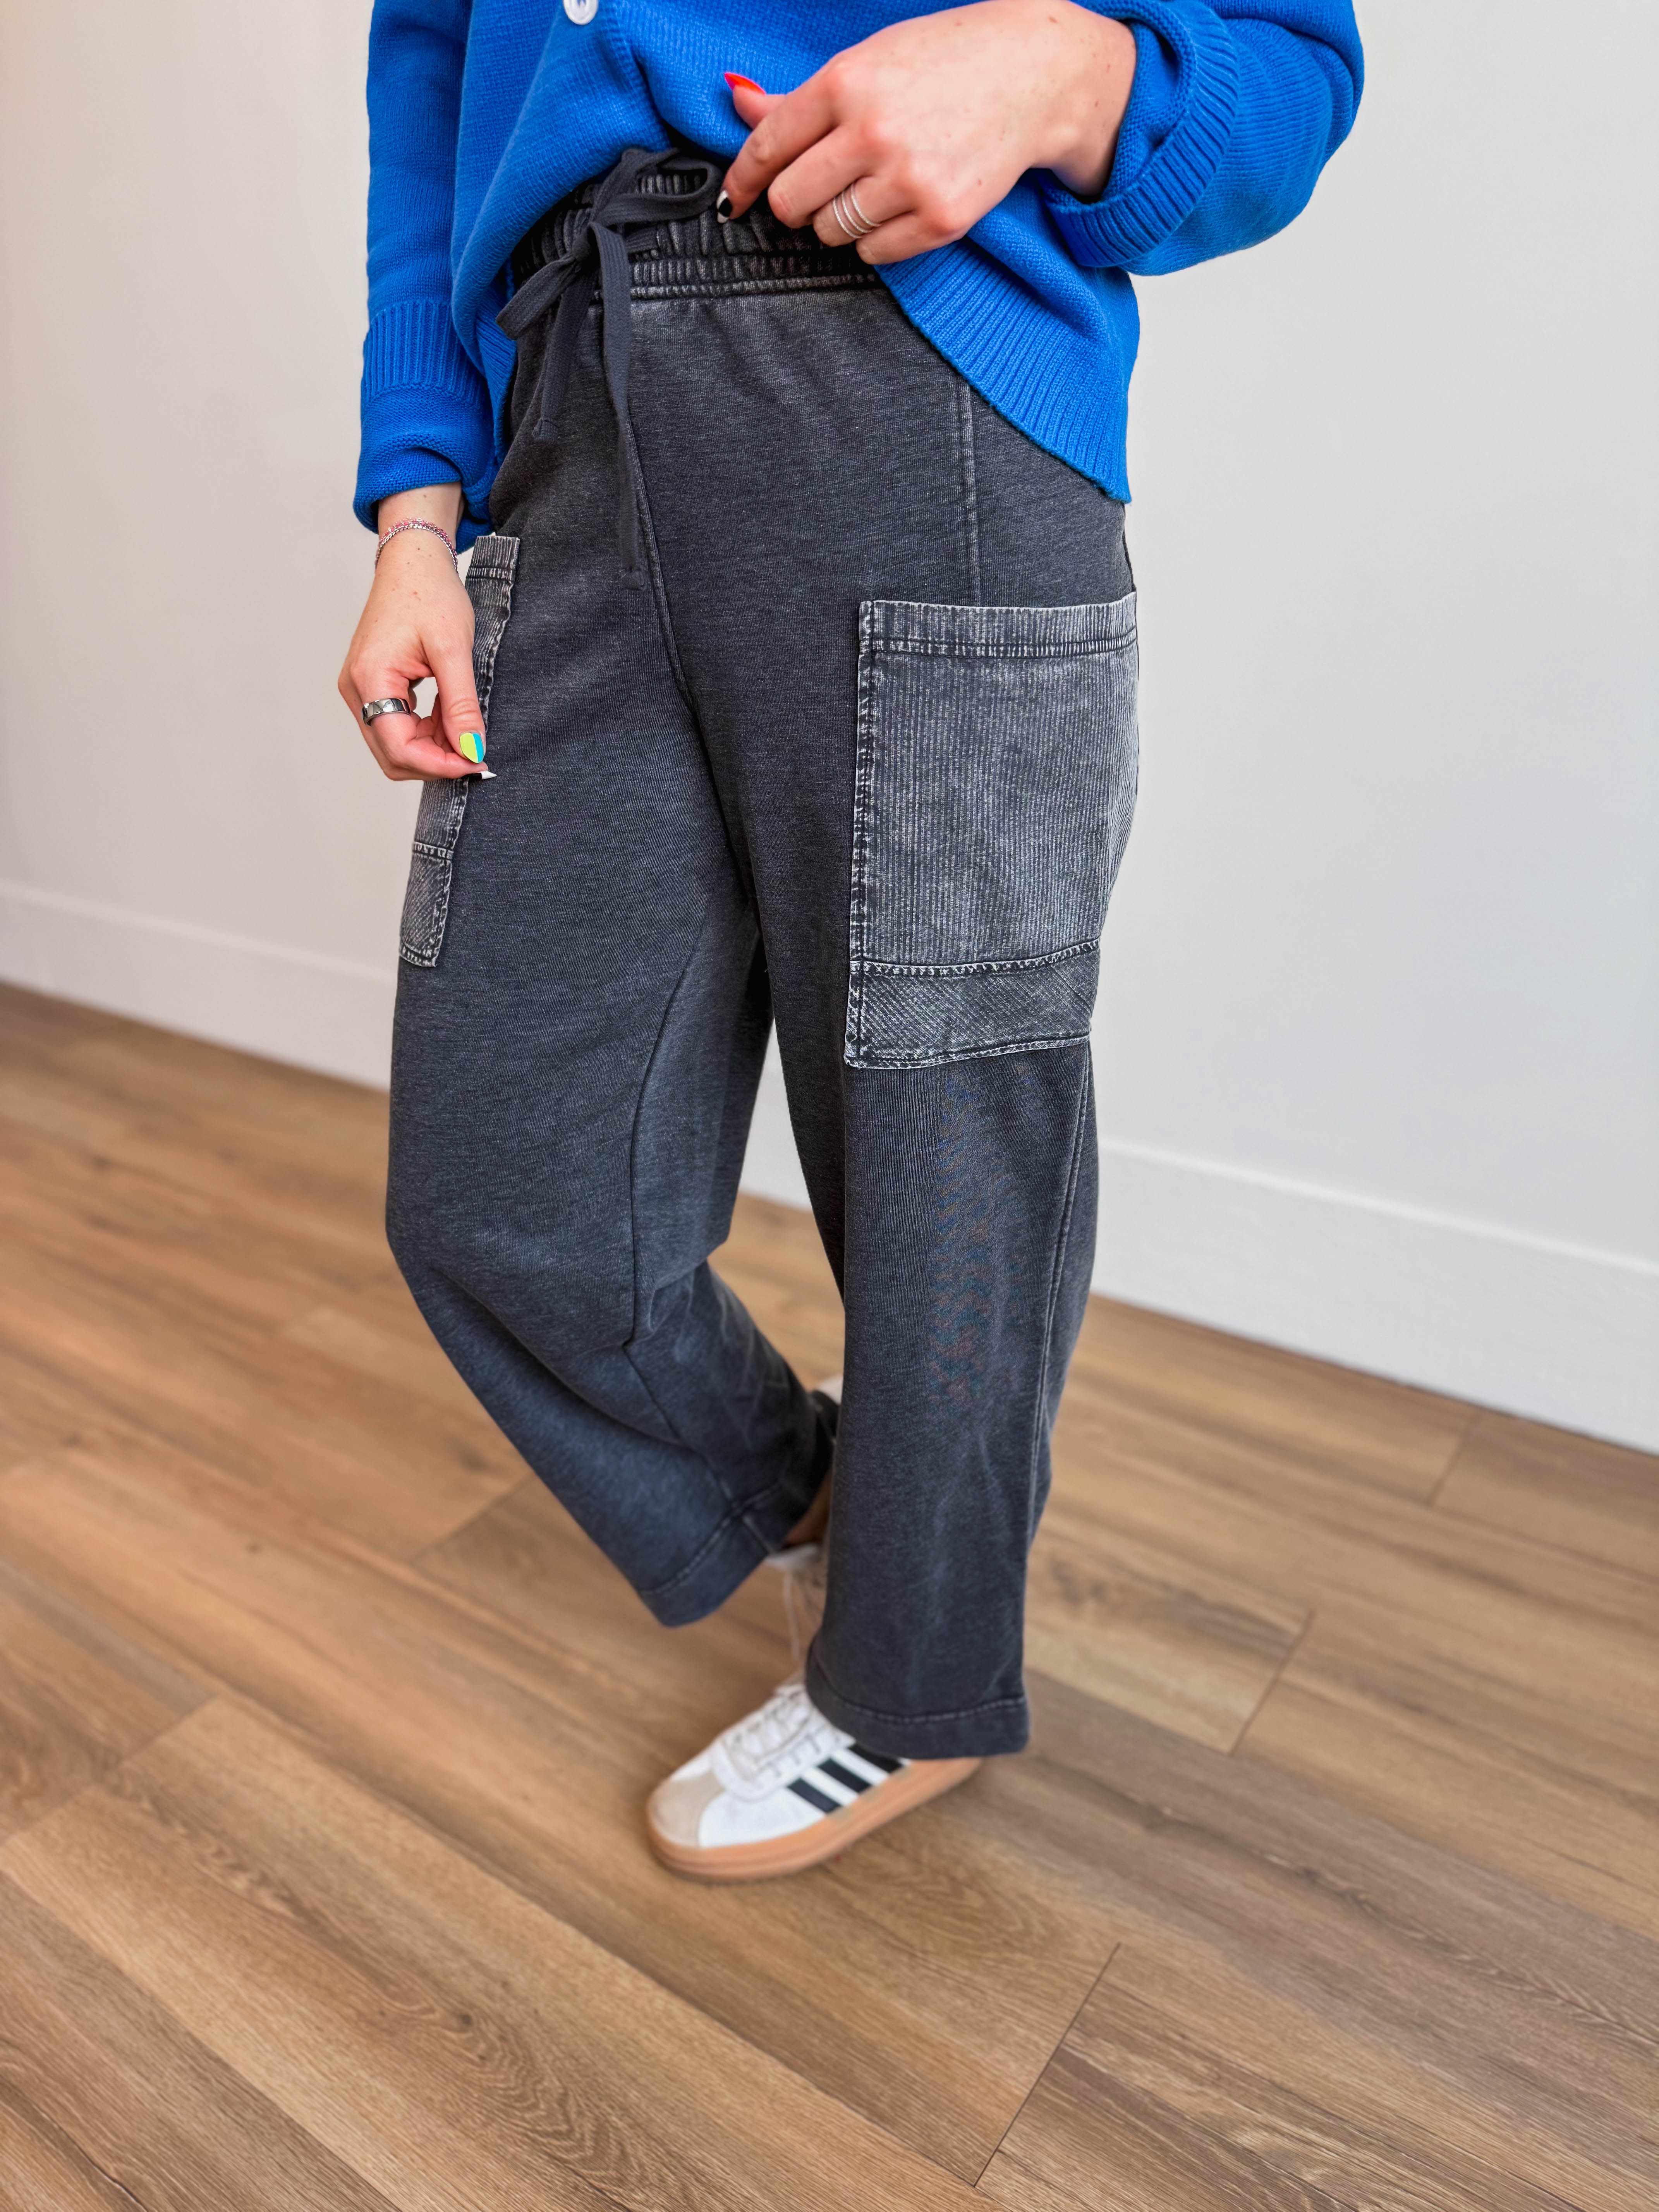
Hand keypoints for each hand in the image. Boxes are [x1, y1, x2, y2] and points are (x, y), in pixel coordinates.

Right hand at [338, 485, 483, 780]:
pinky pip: (396, 727)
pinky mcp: (372, 687)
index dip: (440, 765)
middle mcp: (356, 689)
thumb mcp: (453, 649)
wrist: (413, 562)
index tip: (477, 762)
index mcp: (369, 679)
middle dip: (435, 762)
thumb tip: (472, 750)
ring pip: (394, 746)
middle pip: (392, 755)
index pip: (399, 748)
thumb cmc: (429, 593)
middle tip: (476, 754)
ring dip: (432, 750)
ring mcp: (360, 689)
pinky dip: (426, 734)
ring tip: (466, 733)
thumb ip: (461, 704)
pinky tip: (451, 721)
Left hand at [722, 0, 1136, 265]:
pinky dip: (877, 238)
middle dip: (795, 201)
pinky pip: (873, 254)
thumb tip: (737, 102)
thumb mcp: (868, 61)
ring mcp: (909, 179)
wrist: (1032, 74)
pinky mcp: (940, 219)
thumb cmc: (942, 63)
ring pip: (830, 232)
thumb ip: (800, 98)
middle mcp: (873, 132)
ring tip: (872, 186)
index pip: (768, 147)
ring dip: (839, 218)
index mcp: (846, 83)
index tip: (734, 199)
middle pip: (791, 202)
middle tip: (822, 186)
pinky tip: (901, 202)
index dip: (743, 180)